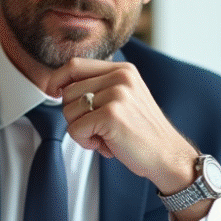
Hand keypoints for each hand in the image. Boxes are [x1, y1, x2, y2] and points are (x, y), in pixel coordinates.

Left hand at [46, 58, 199, 194]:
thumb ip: (99, 87)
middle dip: (75, 114)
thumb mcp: (125, 98)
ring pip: (68, 111)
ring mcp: (116, 95)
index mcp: (123, 70)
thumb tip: (59, 86)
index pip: (74, 65)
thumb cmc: (143, 132)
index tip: (52, 92)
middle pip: (68, 91)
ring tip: (104, 136)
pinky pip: (75, 129)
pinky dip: (85, 142)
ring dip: (81, 130)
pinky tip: (106, 145)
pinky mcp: (111, 116)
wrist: (168, 155)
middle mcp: (120, 77)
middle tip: (97, 128)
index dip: (57, 80)